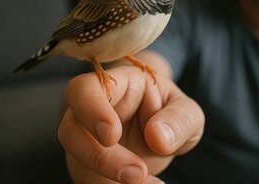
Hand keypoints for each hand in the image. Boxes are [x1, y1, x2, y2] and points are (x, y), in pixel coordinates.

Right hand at [58, 66, 204, 183]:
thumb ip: (178, 119)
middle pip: (71, 130)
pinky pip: (88, 181)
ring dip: (106, 180)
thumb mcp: (187, 111)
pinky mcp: (87, 167)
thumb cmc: (172, 113)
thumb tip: (158, 138)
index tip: (112, 136)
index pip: (85, 89)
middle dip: (100, 157)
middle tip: (137, 174)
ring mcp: (85, 140)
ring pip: (76, 161)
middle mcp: (91, 111)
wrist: (165, 136)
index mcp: (116, 85)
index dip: (91, 110)